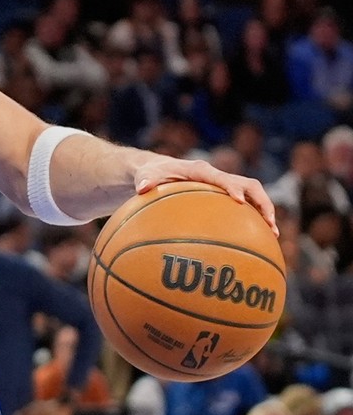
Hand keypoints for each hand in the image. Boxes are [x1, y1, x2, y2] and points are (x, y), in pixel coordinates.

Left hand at [133, 157, 277, 236]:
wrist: (157, 170)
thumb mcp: (144, 175)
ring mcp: (224, 187)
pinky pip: (245, 208)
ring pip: (253, 197)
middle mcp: (218, 177)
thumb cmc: (151, 174)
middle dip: (262, 202)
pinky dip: (253, 222)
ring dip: (265, 212)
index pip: (222, 178)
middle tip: (269, 223)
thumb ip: (145, 180)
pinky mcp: (225, 197)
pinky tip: (256, 244)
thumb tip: (141, 188)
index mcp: (201, 171)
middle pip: (250, 185)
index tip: (239, 201)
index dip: (232, 188)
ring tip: (273, 235)